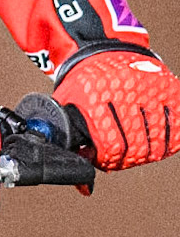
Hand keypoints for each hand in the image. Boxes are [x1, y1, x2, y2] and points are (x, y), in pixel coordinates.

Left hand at [55, 50, 179, 170]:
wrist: (102, 46)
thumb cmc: (84, 82)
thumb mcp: (68, 105)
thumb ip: (74, 143)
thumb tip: (85, 189)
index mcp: (96, 94)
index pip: (111, 144)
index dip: (109, 160)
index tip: (106, 161)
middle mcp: (125, 89)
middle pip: (137, 145)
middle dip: (129, 158)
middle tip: (123, 158)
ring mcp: (149, 88)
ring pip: (157, 140)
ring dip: (149, 152)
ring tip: (138, 151)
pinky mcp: (168, 87)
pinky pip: (177, 126)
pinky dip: (170, 140)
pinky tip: (159, 142)